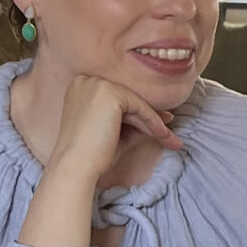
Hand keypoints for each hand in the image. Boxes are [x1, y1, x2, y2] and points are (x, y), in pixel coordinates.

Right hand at [45, 73, 181, 181]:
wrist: (76, 166)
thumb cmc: (91, 154)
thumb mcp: (114, 131)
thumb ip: (133, 121)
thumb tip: (162, 117)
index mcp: (81, 87)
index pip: (117, 99)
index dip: (139, 113)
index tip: (159, 126)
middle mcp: (86, 80)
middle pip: (126, 100)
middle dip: (149, 118)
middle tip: (168, 134)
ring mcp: (96, 84)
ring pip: (134, 102)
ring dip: (154, 122)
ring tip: (170, 140)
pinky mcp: (109, 93)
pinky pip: (139, 106)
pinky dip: (152, 121)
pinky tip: (162, 135)